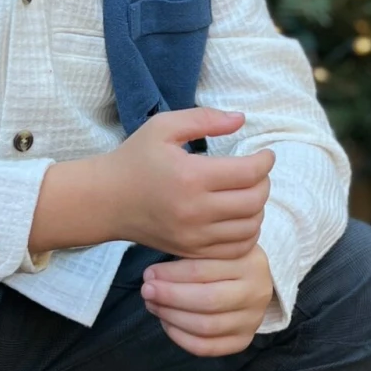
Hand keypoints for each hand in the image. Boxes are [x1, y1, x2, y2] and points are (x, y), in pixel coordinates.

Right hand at [28, 108, 272, 258]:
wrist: (105, 201)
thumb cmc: (134, 159)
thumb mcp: (163, 127)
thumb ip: (204, 119)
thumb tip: (241, 119)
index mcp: (191, 176)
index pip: (249, 173)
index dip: (265, 162)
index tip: (265, 155)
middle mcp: (195, 210)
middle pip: (254, 201)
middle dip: (264, 183)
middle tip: (257, 172)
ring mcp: (193, 236)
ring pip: (250, 227)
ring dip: (258, 208)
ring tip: (248, 193)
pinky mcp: (190, 251)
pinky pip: (236, 249)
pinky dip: (248, 233)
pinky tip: (240, 217)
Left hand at [141, 246, 275, 356]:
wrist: (253, 280)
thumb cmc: (224, 260)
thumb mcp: (215, 248)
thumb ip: (190, 256)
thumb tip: (152, 276)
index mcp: (249, 262)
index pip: (202, 270)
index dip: (170, 274)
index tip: (149, 274)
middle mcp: (257, 292)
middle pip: (208, 300)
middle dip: (170, 297)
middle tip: (146, 291)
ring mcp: (253, 319)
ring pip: (206, 326)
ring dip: (172, 317)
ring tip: (153, 305)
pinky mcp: (244, 340)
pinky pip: (207, 347)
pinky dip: (181, 338)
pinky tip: (166, 323)